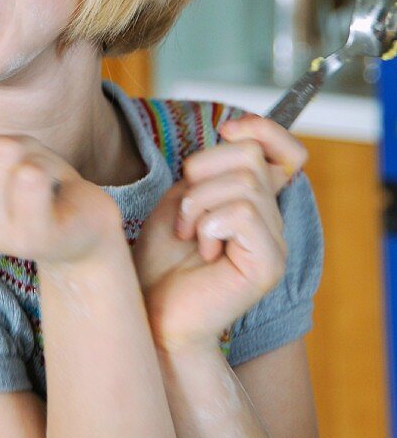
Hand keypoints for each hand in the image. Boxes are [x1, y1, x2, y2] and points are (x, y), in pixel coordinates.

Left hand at [132, 113, 307, 351]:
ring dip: (198, 203)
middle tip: (185, 211)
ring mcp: (275, 244)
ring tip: (188, 233)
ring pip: (245, 184)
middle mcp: (272, 220)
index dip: (264, 129)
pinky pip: (243, 215)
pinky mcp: (269, 265)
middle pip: (251, 156)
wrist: (150, 308)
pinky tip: (203, 251)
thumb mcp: (182, 196)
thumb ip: (212, 168)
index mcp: (255, 202)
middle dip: (202, 171)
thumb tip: (236, 134)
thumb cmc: (161, 257)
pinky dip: (209, 225)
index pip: (288, 151)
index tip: (226, 130)